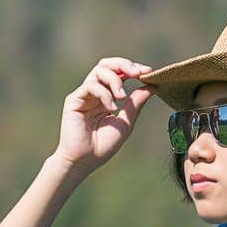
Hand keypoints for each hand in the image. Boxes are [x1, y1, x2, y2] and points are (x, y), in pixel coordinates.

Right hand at [52, 57, 156, 174]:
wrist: (84, 161)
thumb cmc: (103, 146)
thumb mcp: (126, 122)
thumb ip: (136, 103)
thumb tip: (152, 86)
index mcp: (106, 97)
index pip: (118, 73)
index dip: (133, 69)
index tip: (149, 72)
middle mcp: (94, 93)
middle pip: (106, 64)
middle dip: (124, 64)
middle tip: (137, 73)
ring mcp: (83, 95)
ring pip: (99, 71)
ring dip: (115, 80)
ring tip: (122, 97)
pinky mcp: (74, 100)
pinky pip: (91, 86)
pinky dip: (104, 94)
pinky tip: (111, 108)